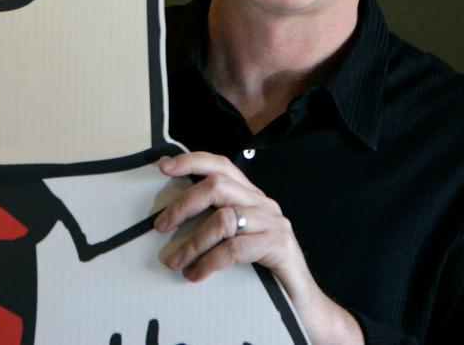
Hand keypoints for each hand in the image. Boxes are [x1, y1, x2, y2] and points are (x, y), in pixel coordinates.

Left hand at [155, 152, 362, 344]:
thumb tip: (171, 217)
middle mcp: (262, 203)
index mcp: (250, 195)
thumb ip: (214, 222)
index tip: (164, 167)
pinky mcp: (279, 245)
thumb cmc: (263, 269)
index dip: (192, 161)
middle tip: (161, 225)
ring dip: (193, 241)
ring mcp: (272, 222)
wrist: (302, 301)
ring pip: (223, 218)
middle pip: (217, 185)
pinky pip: (235, 248)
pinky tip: (197, 274)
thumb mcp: (236, 238)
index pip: (220, 164)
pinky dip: (210, 261)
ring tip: (176, 261)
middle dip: (184, 204)